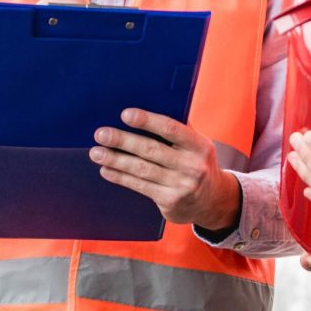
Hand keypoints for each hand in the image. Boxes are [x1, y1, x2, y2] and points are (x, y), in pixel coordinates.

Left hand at [90, 108, 240, 229]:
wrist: (213, 201)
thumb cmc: (197, 163)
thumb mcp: (197, 145)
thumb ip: (178, 130)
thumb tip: (146, 109)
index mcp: (199, 146)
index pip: (171, 129)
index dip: (147, 121)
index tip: (125, 115)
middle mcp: (192, 166)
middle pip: (151, 150)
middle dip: (123, 141)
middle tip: (101, 134)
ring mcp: (181, 186)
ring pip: (141, 170)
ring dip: (115, 160)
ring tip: (96, 153)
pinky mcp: (170, 202)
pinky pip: (140, 186)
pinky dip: (121, 177)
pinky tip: (107, 169)